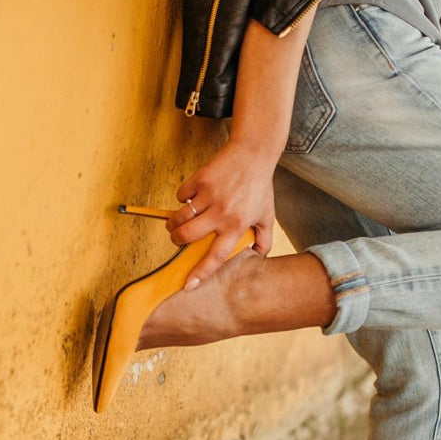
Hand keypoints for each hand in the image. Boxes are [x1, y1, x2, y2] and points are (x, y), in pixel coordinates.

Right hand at [165, 139, 276, 289]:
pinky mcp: (200, 180)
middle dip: (176, 240)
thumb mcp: (267, 215)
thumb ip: (264, 239)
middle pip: (187, 236)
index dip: (200, 273)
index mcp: (237, 226)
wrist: (254, 153)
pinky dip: (182, 198)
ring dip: (173, 223)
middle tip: (177, 238)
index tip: (188, 286)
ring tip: (176, 223)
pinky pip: (181, 195)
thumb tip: (259, 257)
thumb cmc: (260, 186)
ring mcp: (209, 196)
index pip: (216, 256)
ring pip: (179, 217)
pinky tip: (191, 196)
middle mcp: (222, 213)